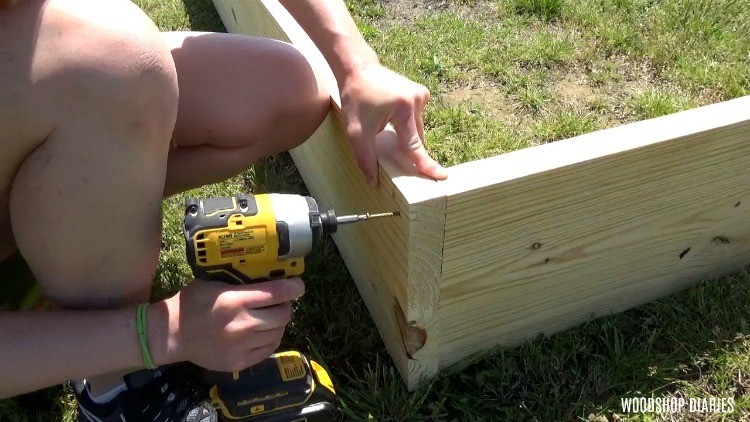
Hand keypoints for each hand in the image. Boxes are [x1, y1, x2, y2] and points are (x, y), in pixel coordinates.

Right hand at [158, 277, 303, 371]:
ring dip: (278, 323)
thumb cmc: (193, 303)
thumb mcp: (213, 282)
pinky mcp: (240, 362)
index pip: (278, 292)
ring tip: (269, 317)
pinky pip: (269, 349)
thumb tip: (267, 272)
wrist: (172, 335)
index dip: (294, 287)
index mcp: (236, 301)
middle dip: (285, 306)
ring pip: (278, 332)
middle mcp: (243, 324)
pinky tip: (263, 332)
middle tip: (279, 302)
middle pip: (283, 314)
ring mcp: (243, 346)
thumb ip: (239, 280)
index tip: (298, 285)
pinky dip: (270, 339)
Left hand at [340, 64, 447, 186]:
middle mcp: (417, 100)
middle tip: (384, 138)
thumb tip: (373, 182)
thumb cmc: (355, 98)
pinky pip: (417, 118)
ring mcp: (422, 94)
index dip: (426, 164)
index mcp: (403, 109)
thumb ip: (365, 157)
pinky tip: (391, 113)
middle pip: (416, 138)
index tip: (443, 176)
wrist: (358, 68)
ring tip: (383, 120)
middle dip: (405, 146)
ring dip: (404, 133)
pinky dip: (406, 123)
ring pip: (417, 129)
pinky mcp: (421, 92)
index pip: (415, 145)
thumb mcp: (355, 130)